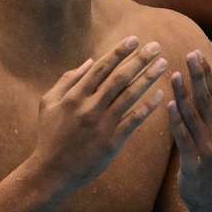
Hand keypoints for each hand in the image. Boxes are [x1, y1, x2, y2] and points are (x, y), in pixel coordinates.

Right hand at [33, 36, 167, 189]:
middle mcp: (89, 107)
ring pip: (129, 96)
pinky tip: (160, 95)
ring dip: (148, 78)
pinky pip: (133, 120)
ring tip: (163, 64)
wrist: (51, 171)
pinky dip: (147, 107)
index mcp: (74, 96)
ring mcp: (102, 125)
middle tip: (156, 46)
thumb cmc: (49, 135)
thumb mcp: (48, 103)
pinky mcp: (112, 142)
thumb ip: (67, 80)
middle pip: (119, 78)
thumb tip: (90, 61)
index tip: (134, 39)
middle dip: (139, 60)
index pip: (101, 68)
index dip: (119, 52)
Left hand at [168, 50, 211, 211]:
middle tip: (190, 54)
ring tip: (174, 74)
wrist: (211, 201)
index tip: (198, 53)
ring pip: (195, 116)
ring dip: (184, 94)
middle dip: (198, 76)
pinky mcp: (195, 163)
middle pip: (207, 100)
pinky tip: (169, 106)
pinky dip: (177, 121)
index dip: (207, 74)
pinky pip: (184, 138)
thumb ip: (209, 112)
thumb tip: (205, 82)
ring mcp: (208, 149)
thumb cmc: (208, 165)